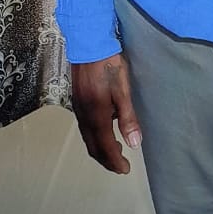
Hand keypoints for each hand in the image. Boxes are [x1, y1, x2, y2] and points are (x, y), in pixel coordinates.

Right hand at [71, 53, 141, 173]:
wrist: (89, 44)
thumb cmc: (109, 65)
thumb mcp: (123, 90)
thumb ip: (128, 118)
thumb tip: (134, 144)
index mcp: (97, 116)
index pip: (105, 147)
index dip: (115, 161)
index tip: (126, 169)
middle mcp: (84, 116)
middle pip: (93, 147)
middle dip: (106, 160)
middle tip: (120, 166)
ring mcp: (78, 109)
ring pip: (87, 138)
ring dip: (99, 149)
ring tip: (113, 152)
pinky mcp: (77, 101)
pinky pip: (84, 127)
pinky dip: (94, 137)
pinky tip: (103, 131)